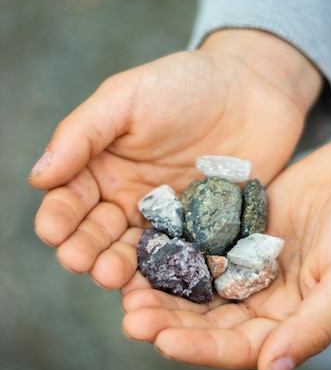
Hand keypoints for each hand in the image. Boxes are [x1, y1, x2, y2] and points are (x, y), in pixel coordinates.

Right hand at [28, 29, 320, 288]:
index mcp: (102, 168)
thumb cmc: (185, 84)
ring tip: (112, 276)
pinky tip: (158, 285)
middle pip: (99, 233)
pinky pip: (182, 258)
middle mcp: (128, 199)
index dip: (59, 216)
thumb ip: (82, 133)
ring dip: (119, 267)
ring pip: (136, 253)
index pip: (70, 199)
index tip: (52, 232)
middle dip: (86, 249)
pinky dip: (169, 273)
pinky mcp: (203, 234)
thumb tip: (38, 176)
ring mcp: (167, 220)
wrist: (252, 89)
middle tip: (80, 262)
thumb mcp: (127, 98)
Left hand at [121, 134, 330, 369]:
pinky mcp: (241, 230)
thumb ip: (313, 329)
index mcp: (293, 322)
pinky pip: (203, 243)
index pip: (239, 347)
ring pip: (199, 284)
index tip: (161, 342)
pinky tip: (149, 243)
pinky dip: (177, 247)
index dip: (200, 348)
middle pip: (209, 320)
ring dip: (165, 288)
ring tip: (126, 285)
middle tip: (130, 316)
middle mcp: (266, 299)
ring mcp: (251, 263)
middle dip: (170, 321)